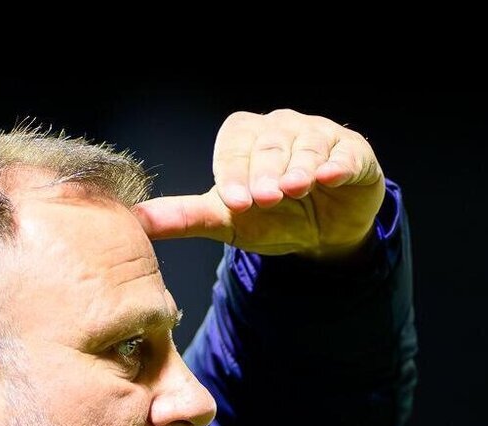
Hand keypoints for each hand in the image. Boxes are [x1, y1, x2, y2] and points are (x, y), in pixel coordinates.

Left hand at [134, 108, 385, 260]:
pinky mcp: (353, 152)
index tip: (233, 201)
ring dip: (299, 166)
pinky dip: (338, 163)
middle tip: (263, 198)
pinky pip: (346, 153)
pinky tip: (330, 176)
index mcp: (246, 139)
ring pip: (307, 144)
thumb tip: (134, 219)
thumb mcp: (227, 220)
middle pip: (270, 143)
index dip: (234, 172)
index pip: (235, 147)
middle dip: (265, 171)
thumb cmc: (272, 217)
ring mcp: (320, 136)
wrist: (323, 234)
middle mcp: (282, 129)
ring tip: (296, 187)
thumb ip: (183, 216)